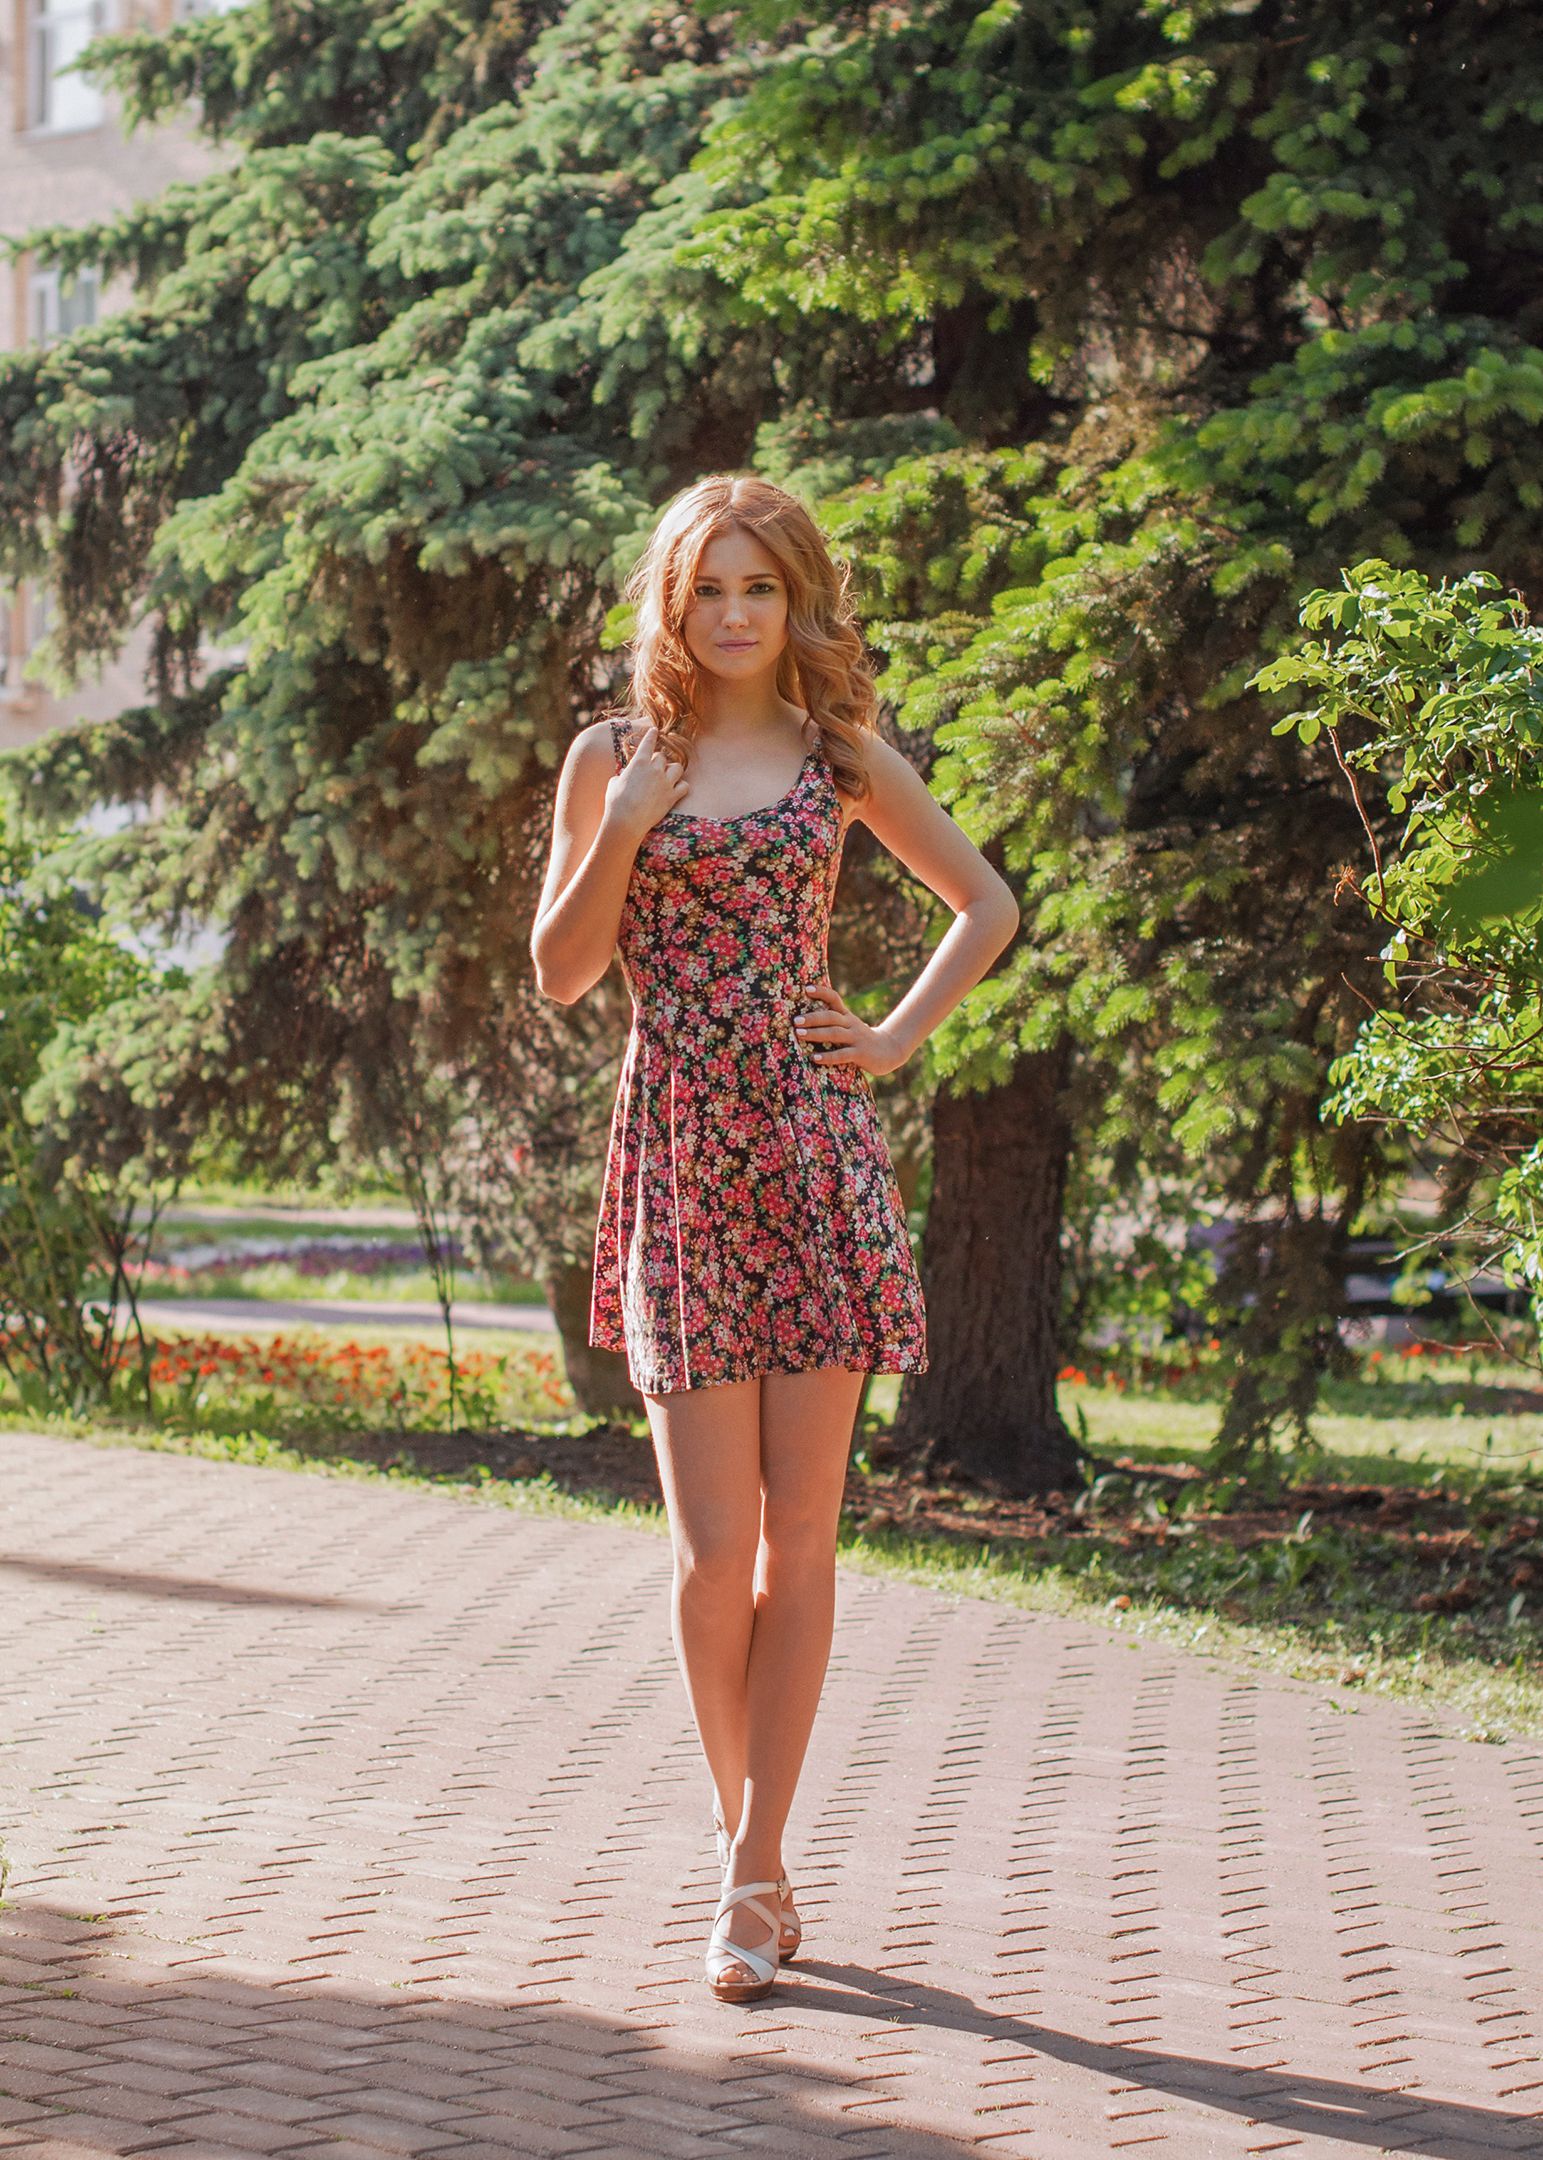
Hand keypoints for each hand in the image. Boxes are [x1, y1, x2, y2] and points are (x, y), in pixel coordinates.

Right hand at [607, 721, 690, 835]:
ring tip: (668, 777)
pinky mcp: (672, 797)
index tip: (655, 730)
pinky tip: (676, 790)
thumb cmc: (615, 802)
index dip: (652, 735)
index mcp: (638, 763)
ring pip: (677, 767)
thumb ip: (623, 775)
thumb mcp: (614, 783)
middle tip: (655, 770)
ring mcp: (665, 783)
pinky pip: (685, 786)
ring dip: (673, 771)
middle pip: (663, 756)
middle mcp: (654, 769)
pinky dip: (681, 787)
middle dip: (659, 761)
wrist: (626, 820)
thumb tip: (623, 777)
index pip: (648, 743)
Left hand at [792, 981, 907, 1075]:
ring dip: (816, 1033)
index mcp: (847, 1016)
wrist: (890, 1050)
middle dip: (812, 1018)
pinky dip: (828, 1056)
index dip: (822, 992)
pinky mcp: (860, 1054)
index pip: (834, 999)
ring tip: (799, 1034)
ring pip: (835, 1034)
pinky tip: (815, 1058)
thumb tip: (804, 1019)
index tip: (807, 988)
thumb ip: (833, 1022)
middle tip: (796, 1020)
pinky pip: (842, 1055)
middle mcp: (851, 1024)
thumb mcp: (850, 1026)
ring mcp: (856, 1039)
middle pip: (831, 1017)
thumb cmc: (862, 1039)